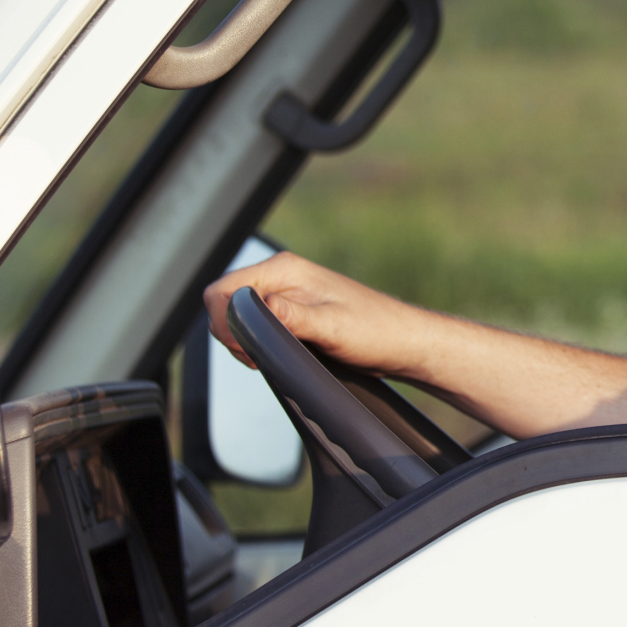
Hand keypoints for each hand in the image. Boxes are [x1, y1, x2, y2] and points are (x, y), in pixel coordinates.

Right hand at [203, 251, 423, 374]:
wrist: (404, 342)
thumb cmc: (375, 332)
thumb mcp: (332, 327)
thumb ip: (291, 316)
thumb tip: (259, 308)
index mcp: (285, 269)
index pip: (222, 290)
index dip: (224, 323)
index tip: (248, 347)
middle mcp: (281, 276)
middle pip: (224, 303)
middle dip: (231, 333)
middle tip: (259, 356)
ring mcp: (285, 294)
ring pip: (237, 316)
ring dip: (242, 340)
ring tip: (271, 356)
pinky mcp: (291, 311)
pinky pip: (255, 324)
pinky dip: (255, 342)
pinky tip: (277, 353)